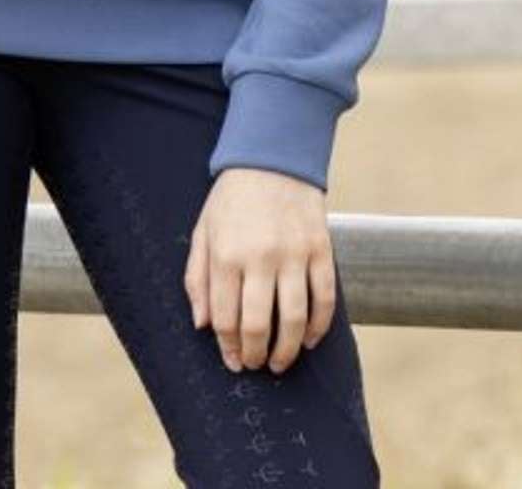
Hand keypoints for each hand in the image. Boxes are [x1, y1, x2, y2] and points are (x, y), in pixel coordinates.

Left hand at [187, 166, 336, 372]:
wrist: (273, 156)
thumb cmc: (233, 199)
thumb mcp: (204, 231)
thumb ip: (198, 278)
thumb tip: (202, 325)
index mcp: (225, 253)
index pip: (225, 318)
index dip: (228, 348)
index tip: (233, 362)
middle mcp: (259, 256)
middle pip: (258, 324)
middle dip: (255, 355)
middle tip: (255, 364)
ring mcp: (293, 252)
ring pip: (293, 319)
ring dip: (286, 350)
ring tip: (280, 362)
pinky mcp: (320, 248)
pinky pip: (324, 299)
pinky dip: (318, 327)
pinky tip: (308, 340)